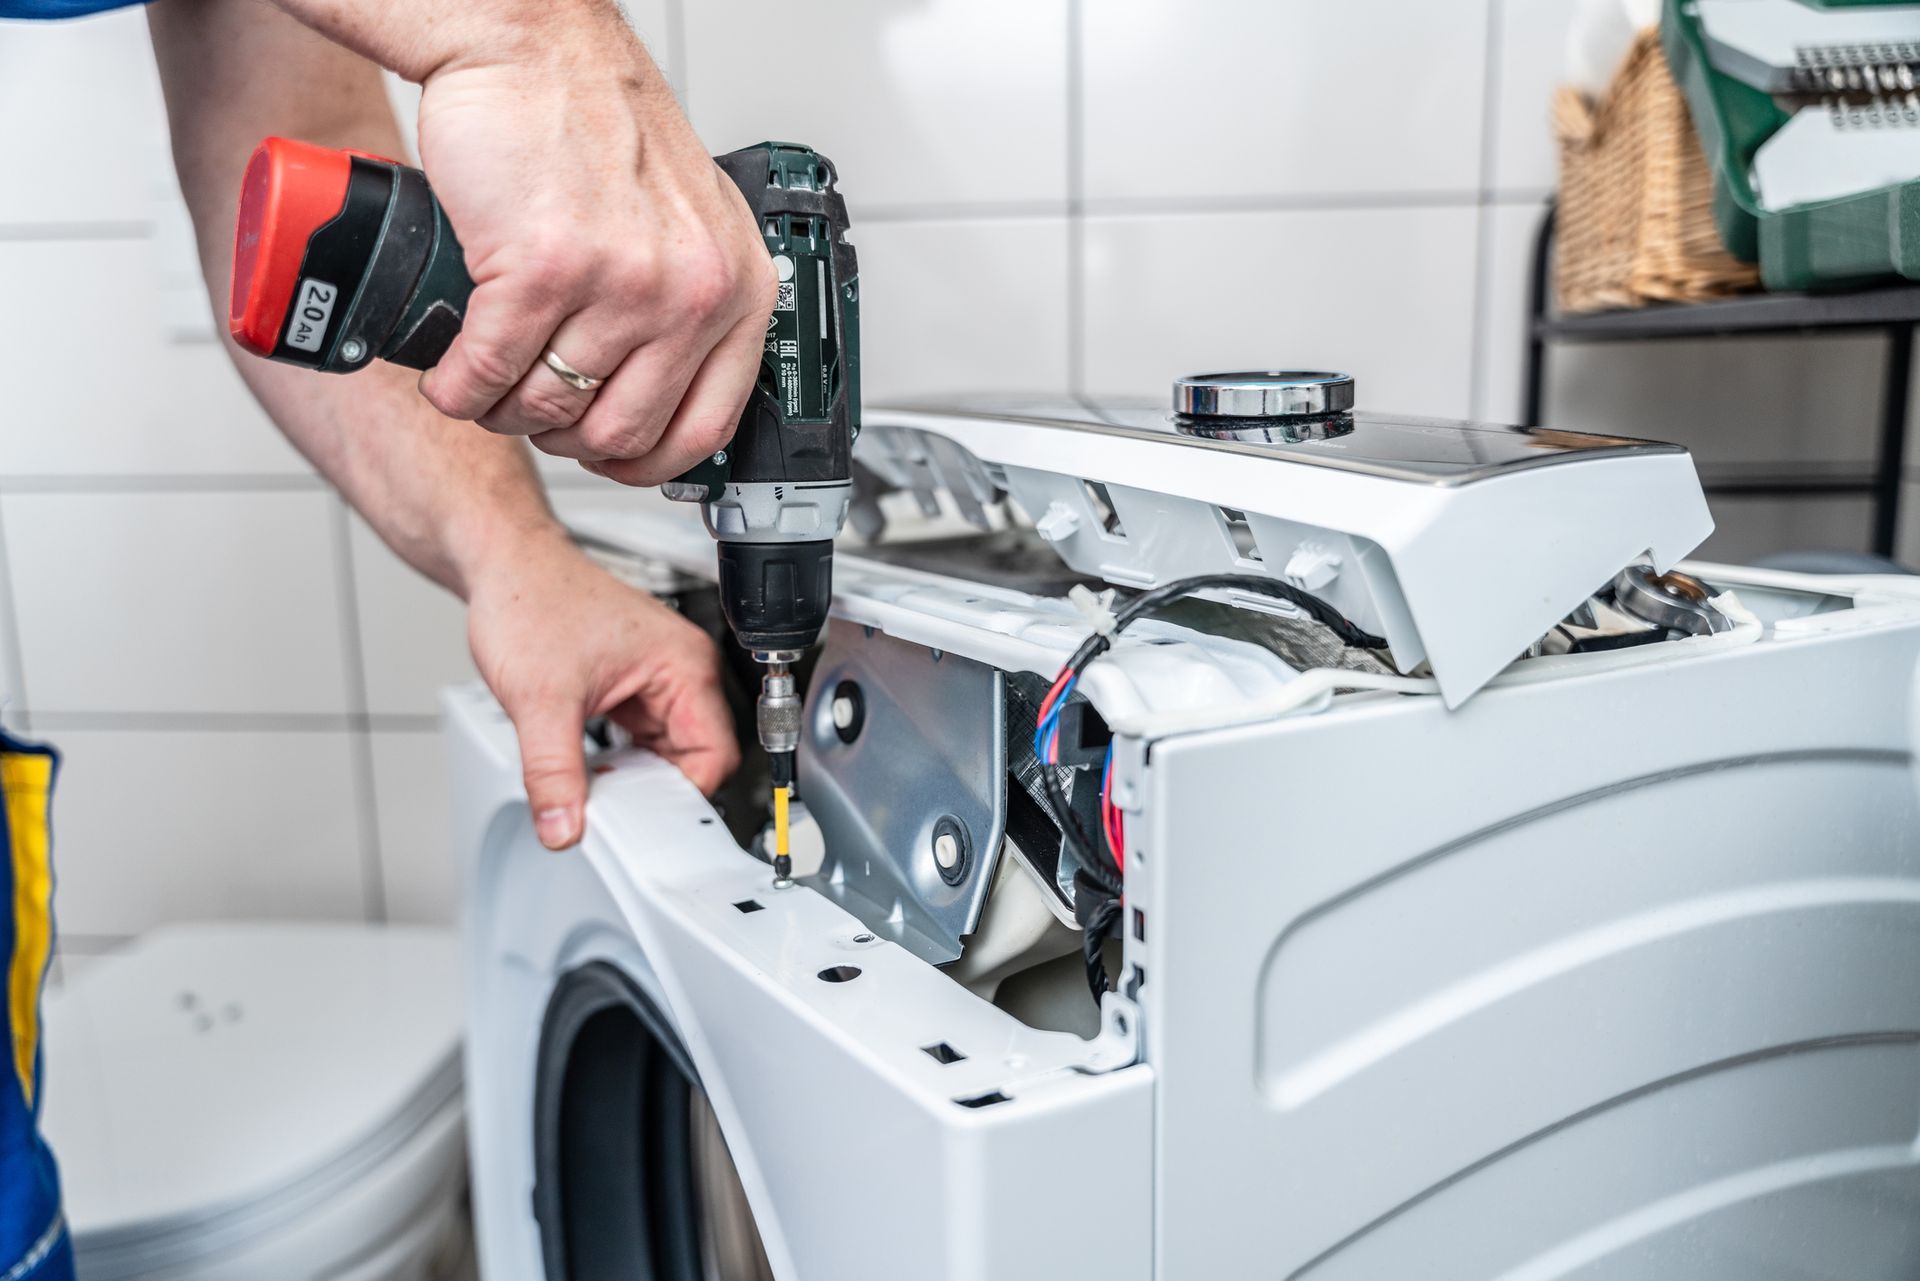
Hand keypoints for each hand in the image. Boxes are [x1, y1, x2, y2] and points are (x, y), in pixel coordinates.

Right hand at [411, 15, 774, 485]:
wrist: (531, 45)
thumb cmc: (598, 124)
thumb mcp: (690, 223)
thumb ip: (691, 304)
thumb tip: (667, 395)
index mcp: (737, 289)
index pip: (705, 429)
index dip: (645, 462)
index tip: (609, 457)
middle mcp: (690, 292)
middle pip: (619, 433)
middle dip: (560, 437)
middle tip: (530, 409)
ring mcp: (621, 283)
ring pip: (548, 410)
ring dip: (501, 411)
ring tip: (484, 381)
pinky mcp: (542, 269)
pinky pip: (488, 373)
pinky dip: (455, 389)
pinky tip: (448, 374)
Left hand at [467, 533, 738, 848]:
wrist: (502, 563)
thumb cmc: (531, 596)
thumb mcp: (540, 698)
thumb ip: (553, 773)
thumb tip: (564, 827)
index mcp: (684, 664)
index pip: (715, 754)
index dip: (681, 794)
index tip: (643, 819)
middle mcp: (680, 669)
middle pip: (694, 759)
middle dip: (653, 790)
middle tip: (611, 807)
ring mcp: (656, 678)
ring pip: (664, 753)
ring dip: (633, 776)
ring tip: (593, 783)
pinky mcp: (631, 686)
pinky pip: (640, 740)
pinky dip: (617, 761)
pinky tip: (587, 766)